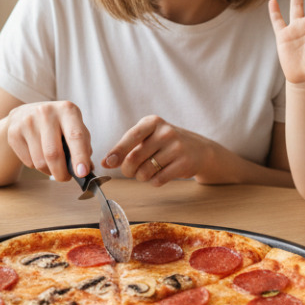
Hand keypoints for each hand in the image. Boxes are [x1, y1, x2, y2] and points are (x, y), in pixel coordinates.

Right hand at [5, 101, 92, 182]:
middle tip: (66, 178)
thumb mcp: (74, 127)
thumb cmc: (57, 124)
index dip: (80, 157)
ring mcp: (27, 122)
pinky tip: (39, 156)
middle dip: (62, 173)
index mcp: (67, 110)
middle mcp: (46, 112)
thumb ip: (83, 146)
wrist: (25, 113)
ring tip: (53, 165)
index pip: (75, 136)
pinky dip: (37, 167)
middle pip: (53, 154)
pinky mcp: (14, 133)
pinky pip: (28, 162)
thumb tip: (87, 169)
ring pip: (40, 162)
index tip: (82, 173)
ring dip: (49, 171)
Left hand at [103, 115, 218, 186]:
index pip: (131, 137)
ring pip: (145, 172)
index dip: (117, 151)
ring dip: (141, 177)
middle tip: (129, 172)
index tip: (108, 163)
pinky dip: (153, 181)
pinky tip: (159, 174)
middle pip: (134, 158)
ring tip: (147, 172)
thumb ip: (127, 148)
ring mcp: (176, 147)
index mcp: (153, 122)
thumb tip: (105, 163)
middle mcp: (165, 132)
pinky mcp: (184, 164)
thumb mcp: (148, 138)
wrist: (199, 150)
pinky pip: (158, 180)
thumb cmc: (166, 143)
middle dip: (127, 170)